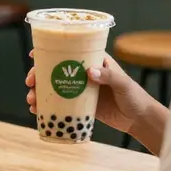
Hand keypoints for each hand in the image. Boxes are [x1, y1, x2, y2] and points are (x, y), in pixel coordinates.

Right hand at [26, 52, 156, 134]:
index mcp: (92, 61)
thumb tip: (89, 72)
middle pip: (53, 70)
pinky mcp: (79, 105)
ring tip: (31, 101)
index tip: (33, 56)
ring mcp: (79, 89)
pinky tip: (37, 111)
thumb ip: (108, 76)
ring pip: (52, 87)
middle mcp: (82, 73)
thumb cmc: (135, 96)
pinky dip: (46, 106)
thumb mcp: (123, 83)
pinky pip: (58, 103)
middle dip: (37, 75)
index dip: (48, 52)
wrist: (139, 119)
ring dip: (38, 92)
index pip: (67, 52)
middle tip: (30, 83)